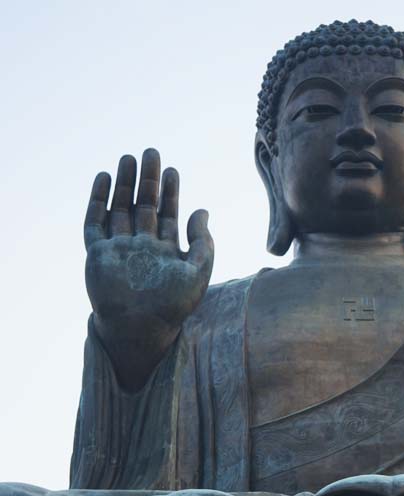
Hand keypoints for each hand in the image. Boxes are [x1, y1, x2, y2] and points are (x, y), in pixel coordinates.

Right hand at [84, 149, 213, 388]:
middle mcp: (141, 248)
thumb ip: (203, 243)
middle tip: (151, 153)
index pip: (167, 215)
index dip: (171, 192)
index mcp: (165, 252)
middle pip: (143, 206)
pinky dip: (98, 200)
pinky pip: (94, 222)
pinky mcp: (97, 254)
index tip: (173, 170)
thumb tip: (203, 210)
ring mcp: (118, 250)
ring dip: (124, 184)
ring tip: (128, 158)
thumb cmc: (172, 307)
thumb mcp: (198, 273)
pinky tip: (104, 178)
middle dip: (147, 180)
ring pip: (120, 209)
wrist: (140, 329)